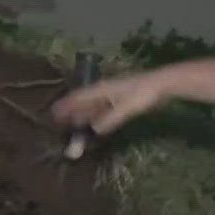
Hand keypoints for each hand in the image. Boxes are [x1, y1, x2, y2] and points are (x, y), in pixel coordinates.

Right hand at [50, 71, 164, 136]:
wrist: (162, 84)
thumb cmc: (143, 93)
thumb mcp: (126, 108)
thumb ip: (110, 119)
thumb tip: (94, 130)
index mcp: (101, 89)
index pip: (77, 98)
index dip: (65, 106)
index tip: (52, 115)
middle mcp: (103, 91)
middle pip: (82, 102)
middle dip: (70, 112)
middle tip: (56, 122)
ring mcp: (111, 96)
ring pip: (91, 107)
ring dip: (81, 116)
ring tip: (70, 125)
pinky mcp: (120, 102)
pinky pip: (101, 110)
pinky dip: (93, 117)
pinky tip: (92, 125)